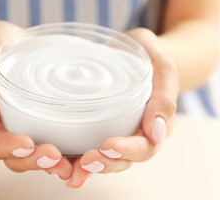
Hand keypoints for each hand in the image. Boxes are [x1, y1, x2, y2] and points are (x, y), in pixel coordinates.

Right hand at [0, 21, 72, 180]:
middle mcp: (5, 130)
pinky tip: (84, 154)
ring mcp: (26, 127)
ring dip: (54, 164)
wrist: (4, 45)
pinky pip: (55, 141)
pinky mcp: (44, 121)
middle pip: (16, 157)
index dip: (8, 149)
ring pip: (36, 155)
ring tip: (72, 165)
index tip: (26, 144)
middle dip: (35, 161)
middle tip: (54, 156)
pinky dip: (68, 152)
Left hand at [65, 28, 178, 187]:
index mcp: (154, 125)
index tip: (110, 145)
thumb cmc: (150, 57)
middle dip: (104, 163)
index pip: (145, 147)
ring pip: (103, 159)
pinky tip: (55, 160)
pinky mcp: (96, 126)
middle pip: (122, 159)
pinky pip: (85, 146)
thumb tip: (157, 132)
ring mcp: (114, 131)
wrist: (135, 51)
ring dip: (85, 167)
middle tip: (86, 160)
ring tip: (66, 169)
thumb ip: (164, 95)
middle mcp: (134, 134)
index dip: (128, 150)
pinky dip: (71, 157)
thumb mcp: (162, 68)